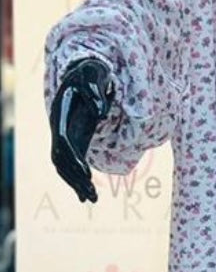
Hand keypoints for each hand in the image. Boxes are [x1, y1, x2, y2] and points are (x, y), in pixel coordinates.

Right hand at [49, 56, 115, 203]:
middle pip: (61, 160)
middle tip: (92, 194)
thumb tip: (101, 113)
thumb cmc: (89, 72)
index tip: (86, 173)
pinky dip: (79, 181)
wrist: (84, 73)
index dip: (73, 158)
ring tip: (93, 199)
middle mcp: (59, 128)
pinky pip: (74, 165)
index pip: (62, 141)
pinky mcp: (76, 141)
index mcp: (60, 114)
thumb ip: (95, 90)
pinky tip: (88, 197)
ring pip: (65, 167)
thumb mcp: (92, 74)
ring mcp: (66, 136)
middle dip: (75, 178)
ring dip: (77, 184)